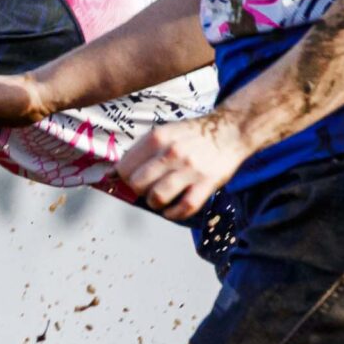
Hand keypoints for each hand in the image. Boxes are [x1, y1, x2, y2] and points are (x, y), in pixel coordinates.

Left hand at [115, 115, 251, 220]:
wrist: (231, 130)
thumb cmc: (192, 135)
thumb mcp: (164, 133)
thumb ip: (140, 152)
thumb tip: (112, 174)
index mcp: (158, 137)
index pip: (125, 167)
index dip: (124, 178)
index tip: (131, 179)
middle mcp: (172, 152)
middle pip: (137, 183)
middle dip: (138, 191)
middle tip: (146, 189)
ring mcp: (190, 168)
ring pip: (157, 196)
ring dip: (154, 203)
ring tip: (159, 200)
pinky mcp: (208, 182)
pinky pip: (185, 206)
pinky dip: (174, 213)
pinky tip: (172, 210)